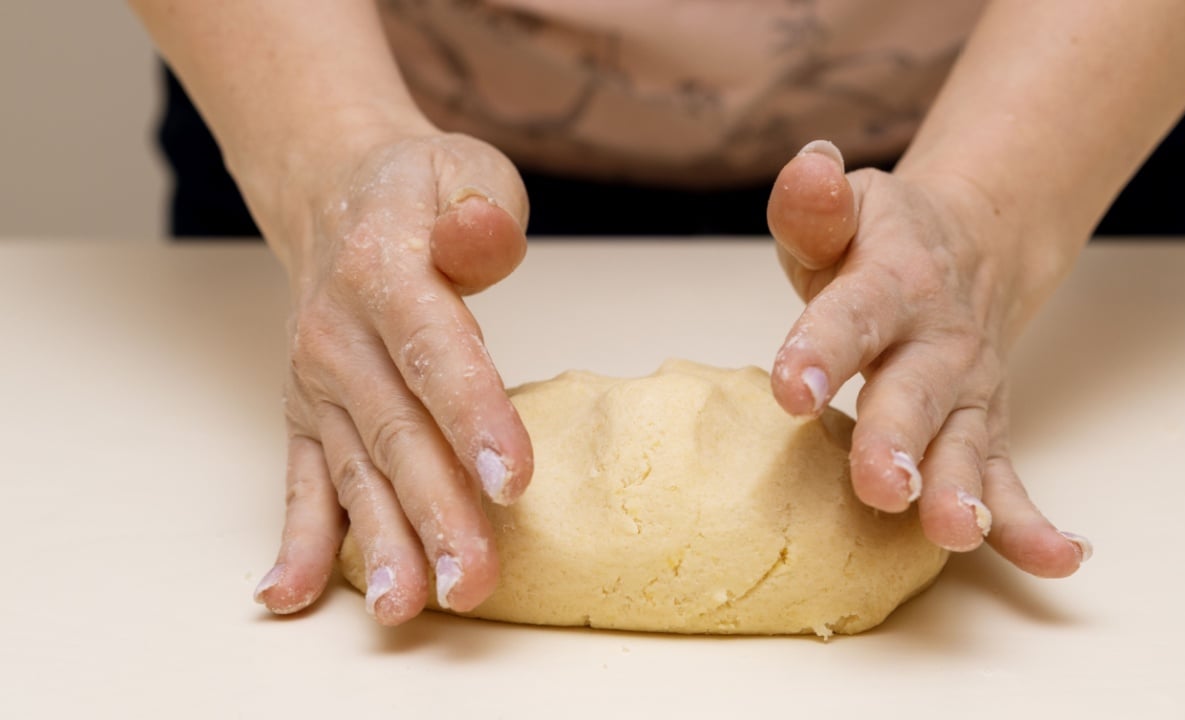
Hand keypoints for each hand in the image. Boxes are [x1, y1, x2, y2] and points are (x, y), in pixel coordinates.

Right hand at [250, 128, 533, 622]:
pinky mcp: (307, 417)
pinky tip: (290, 594)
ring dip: (381, 545)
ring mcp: (318, 384)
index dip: (474, 416)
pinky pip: (301, 482)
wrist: (334, 196)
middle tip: (474, 582)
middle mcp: (340, 337)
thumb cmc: (418, 192)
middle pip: (396, 433)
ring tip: (405, 608)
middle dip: (437, 513)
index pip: (435, 351)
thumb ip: (482, 208)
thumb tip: (479, 237)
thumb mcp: (463, 169)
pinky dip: (299, 541)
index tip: (510, 479)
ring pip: (355, 472)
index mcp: (385, 272)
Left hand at [767, 140, 1091, 576]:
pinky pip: (1007, 475)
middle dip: (898, 441)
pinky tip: (1057, 559)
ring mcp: (966, 390)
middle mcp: (934, 342)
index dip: (820, 352)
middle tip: (883, 486)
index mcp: (887, 284)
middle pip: (914, 395)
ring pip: (964, 444)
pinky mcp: (984, 426)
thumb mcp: (846, 210)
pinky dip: (1030, 520)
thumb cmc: (880, 240)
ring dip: (961, 489)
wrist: (969, 244)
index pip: (851, 318)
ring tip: (956, 531)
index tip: (792, 391)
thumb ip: (815, 204)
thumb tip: (807, 166)